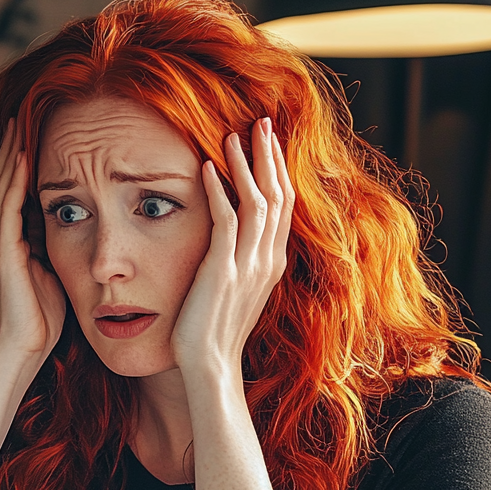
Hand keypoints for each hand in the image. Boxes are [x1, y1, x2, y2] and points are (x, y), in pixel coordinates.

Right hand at [0, 119, 67, 367]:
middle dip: (12, 149)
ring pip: (1, 187)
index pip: (13, 192)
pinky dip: (15, 180)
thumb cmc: (43, 320)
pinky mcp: (3, 254)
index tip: (36, 134)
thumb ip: (58, 250)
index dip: (22, 164)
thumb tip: (79, 230)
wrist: (25, 350)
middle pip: (2, 181)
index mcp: (11, 242)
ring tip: (19, 124)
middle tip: (22, 114)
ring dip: (11, 155)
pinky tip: (26, 157)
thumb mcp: (55, 274)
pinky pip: (8, 207)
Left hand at [172, 118, 294, 379]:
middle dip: (270, 156)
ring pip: (258, 201)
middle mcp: (267, 260)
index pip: (283, 206)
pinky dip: (218, 189)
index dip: (278, 171)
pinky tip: (207, 167)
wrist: (210, 366)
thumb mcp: (237, 292)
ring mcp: (248, 265)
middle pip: (279, 195)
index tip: (269, 142)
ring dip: (246, 164)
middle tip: (262, 123)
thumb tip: (234, 243)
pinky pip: (226, 219)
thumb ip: (242, 263)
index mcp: (272, 263)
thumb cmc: (215, 333)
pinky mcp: (223, 270)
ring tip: (234, 135)